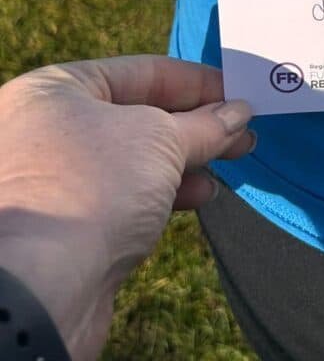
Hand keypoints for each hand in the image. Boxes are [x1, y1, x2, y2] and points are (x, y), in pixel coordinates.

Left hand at [0, 57, 252, 360]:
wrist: (42, 289)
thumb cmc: (94, 188)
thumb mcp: (162, 140)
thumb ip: (205, 124)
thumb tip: (239, 113)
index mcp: (54, 91)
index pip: (140, 71)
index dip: (197, 80)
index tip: (241, 92)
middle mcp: (45, 129)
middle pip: (138, 113)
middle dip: (197, 123)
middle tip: (244, 131)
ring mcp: (53, 179)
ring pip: (134, 157)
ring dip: (185, 158)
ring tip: (230, 160)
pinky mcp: (65, 224)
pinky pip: (123, 193)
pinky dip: (163, 190)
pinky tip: (199, 195)